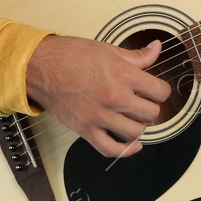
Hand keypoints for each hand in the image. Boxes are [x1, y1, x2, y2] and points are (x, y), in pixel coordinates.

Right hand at [25, 34, 172, 157]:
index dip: (161, 90)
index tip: (156, 90)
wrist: (39, 67)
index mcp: (122, 75)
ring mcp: (99, 116)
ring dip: (139, 125)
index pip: (160, 91)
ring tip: (133, 117)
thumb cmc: (69, 56)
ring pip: (135, 131)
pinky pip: (110, 149)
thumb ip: (136, 56)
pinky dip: (125, 150)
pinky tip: (133, 145)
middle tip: (143, 102)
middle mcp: (113, 97)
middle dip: (150, 107)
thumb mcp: (108, 50)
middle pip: (150, 113)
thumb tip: (157, 49)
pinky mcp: (85, 129)